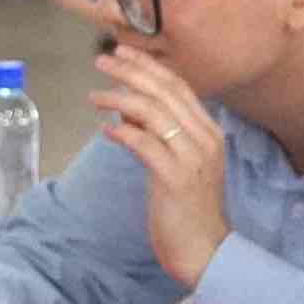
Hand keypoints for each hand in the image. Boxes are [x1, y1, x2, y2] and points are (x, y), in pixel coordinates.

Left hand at [88, 45, 229, 287]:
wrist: (205, 250)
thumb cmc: (187, 208)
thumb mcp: (176, 163)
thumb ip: (157, 135)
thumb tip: (125, 113)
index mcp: (209, 131)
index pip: (178, 86)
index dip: (148, 66)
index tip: (122, 52)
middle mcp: (205, 139)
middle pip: (165, 92)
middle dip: (131, 72)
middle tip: (102, 61)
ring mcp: (192, 158)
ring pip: (154, 113)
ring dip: (119, 99)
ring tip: (95, 96)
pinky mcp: (175, 178)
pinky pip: (145, 144)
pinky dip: (123, 133)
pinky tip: (106, 130)